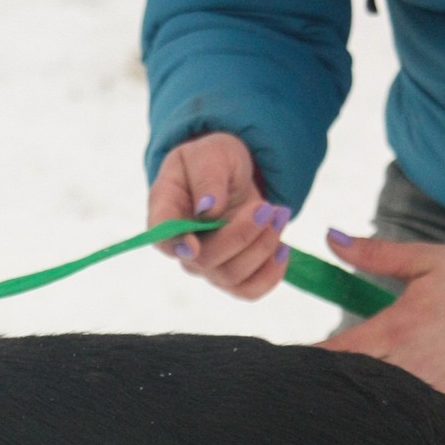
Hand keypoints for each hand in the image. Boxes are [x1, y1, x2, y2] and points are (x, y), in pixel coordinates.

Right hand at [148, 132, 292, 299]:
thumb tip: (207, 208)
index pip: (162, 238)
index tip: (193, 244)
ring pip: (231, 275)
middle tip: (267, 208)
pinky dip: (271, 274)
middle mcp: (182, 246)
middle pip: (205, 260)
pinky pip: (249, 290)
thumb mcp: (209, 154)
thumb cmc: (211, 161)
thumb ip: (207, 177)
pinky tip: (282, 247)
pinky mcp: (231, 275)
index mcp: (166, 212)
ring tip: (279, 215)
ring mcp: (206, 264)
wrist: (230, 174)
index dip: (175, 245)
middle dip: (242, 235)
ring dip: (262, 248)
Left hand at [317, 233, 444, 402]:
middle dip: (333, 382)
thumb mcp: (426, 259)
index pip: (340, 351)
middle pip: (357, 382)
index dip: (312, 359)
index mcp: (401, 326)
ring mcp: (438, 385)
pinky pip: (421, 412)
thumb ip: (375, 253)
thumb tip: (331, 239)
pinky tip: (388, 407)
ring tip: (344, 396)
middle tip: (308, 383)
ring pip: (387, 402)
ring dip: (366, 396)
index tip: (289, 364)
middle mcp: (415, 362)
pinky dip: (402, 409)